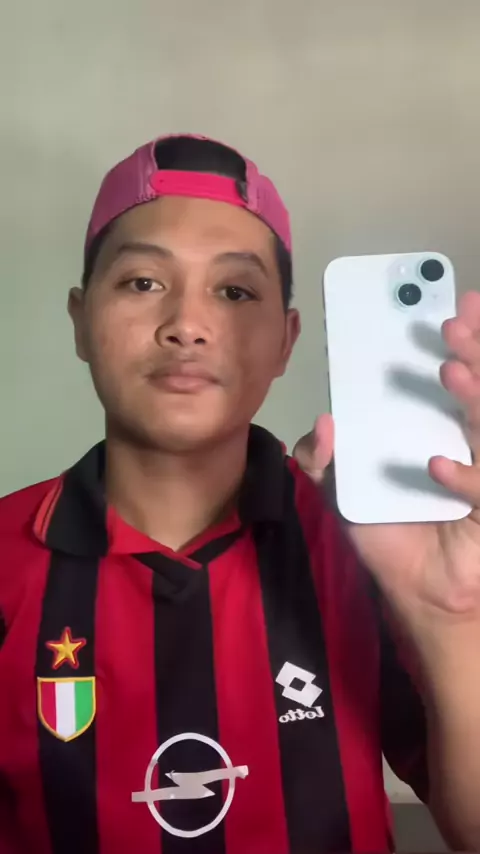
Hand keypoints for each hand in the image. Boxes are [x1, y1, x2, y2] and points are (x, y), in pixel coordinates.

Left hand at [294, 291, 479, 616]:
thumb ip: (326, 460)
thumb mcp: (344, 495)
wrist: (420, 594)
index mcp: (438, 431)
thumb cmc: (392, 535)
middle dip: (471, 352)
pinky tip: (435, 465)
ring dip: (472, 396)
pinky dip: (462, 476)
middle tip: (455, 320)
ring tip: (449, 368)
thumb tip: (322, 423)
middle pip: (476, 391)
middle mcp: (467, 444)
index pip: (453, 380)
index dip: (457, 345)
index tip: (448, 310)